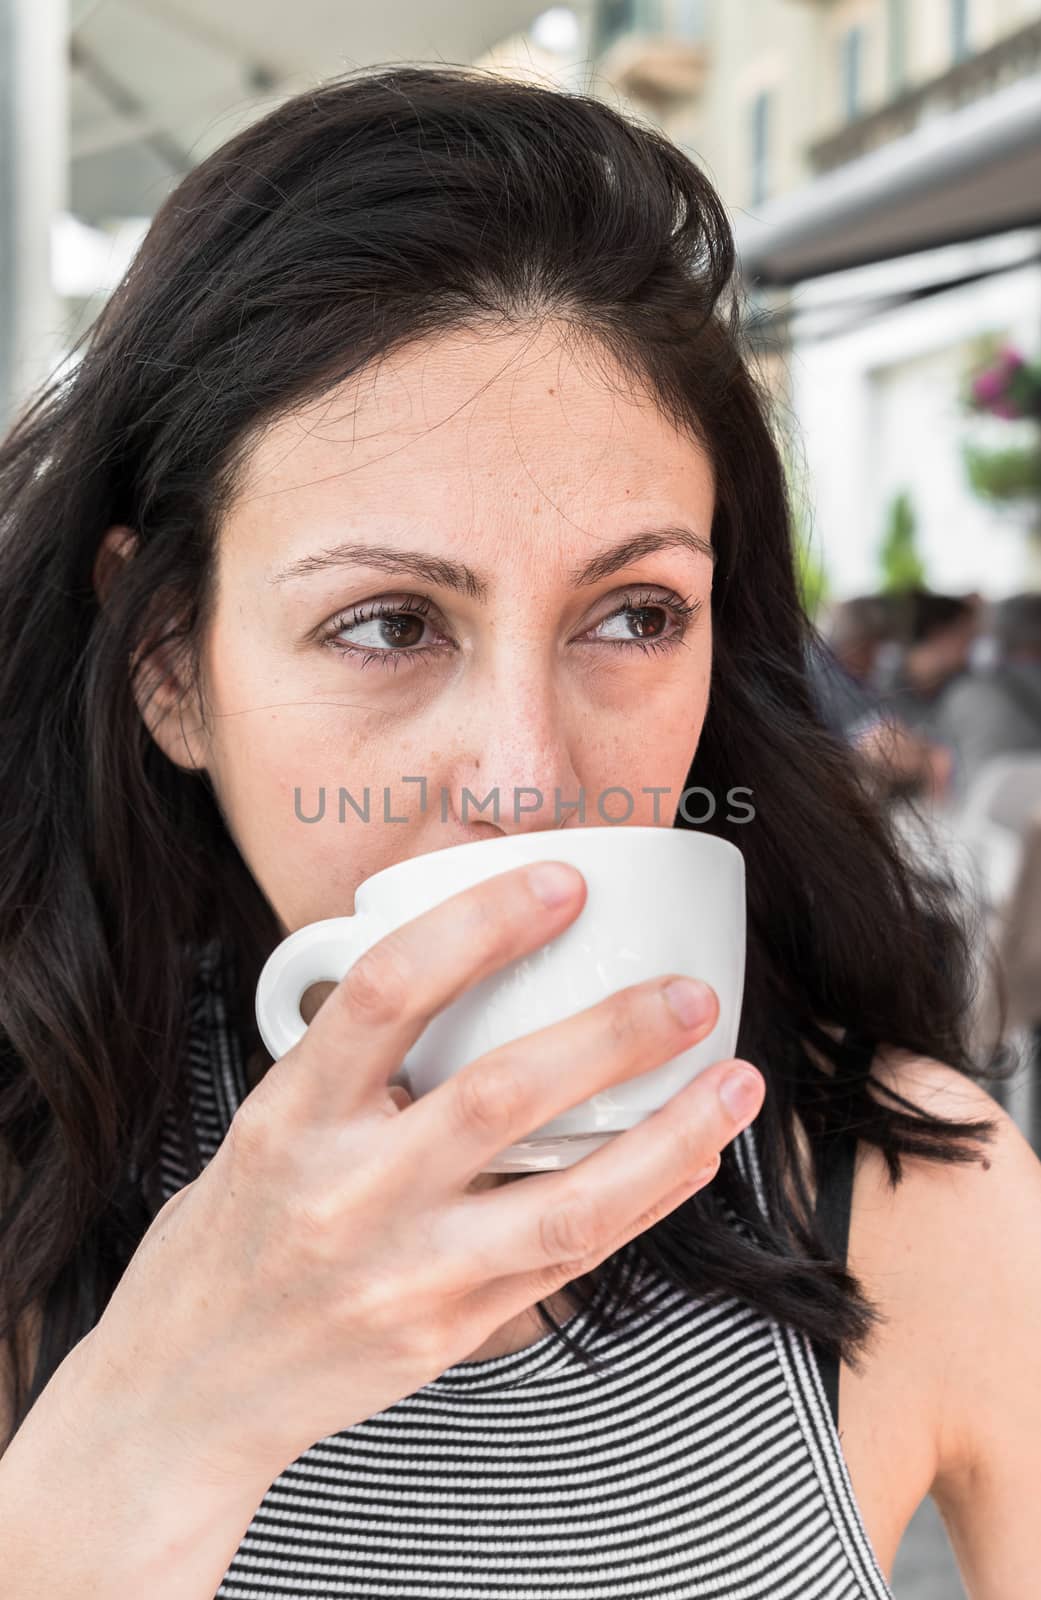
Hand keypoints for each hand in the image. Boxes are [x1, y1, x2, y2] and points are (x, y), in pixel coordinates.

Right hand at [80, 860, 763, 1479]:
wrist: (187, 1391)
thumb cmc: (231, 1237)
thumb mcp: (263, 1124)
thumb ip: (352, 1059)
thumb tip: (463, 962)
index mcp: (292, 1116)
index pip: (388, 992)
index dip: (483, 924)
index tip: (564, 884)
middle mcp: (348, 1193)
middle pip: (500, 1093)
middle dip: (613, 1034)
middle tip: (688, 993)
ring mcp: (405, 1273)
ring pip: (567, 1202)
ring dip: (671, 1135)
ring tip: (737, 1081)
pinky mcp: (447, 1334)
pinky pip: (570, 1260)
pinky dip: (644, 1201)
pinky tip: (694, 1156)